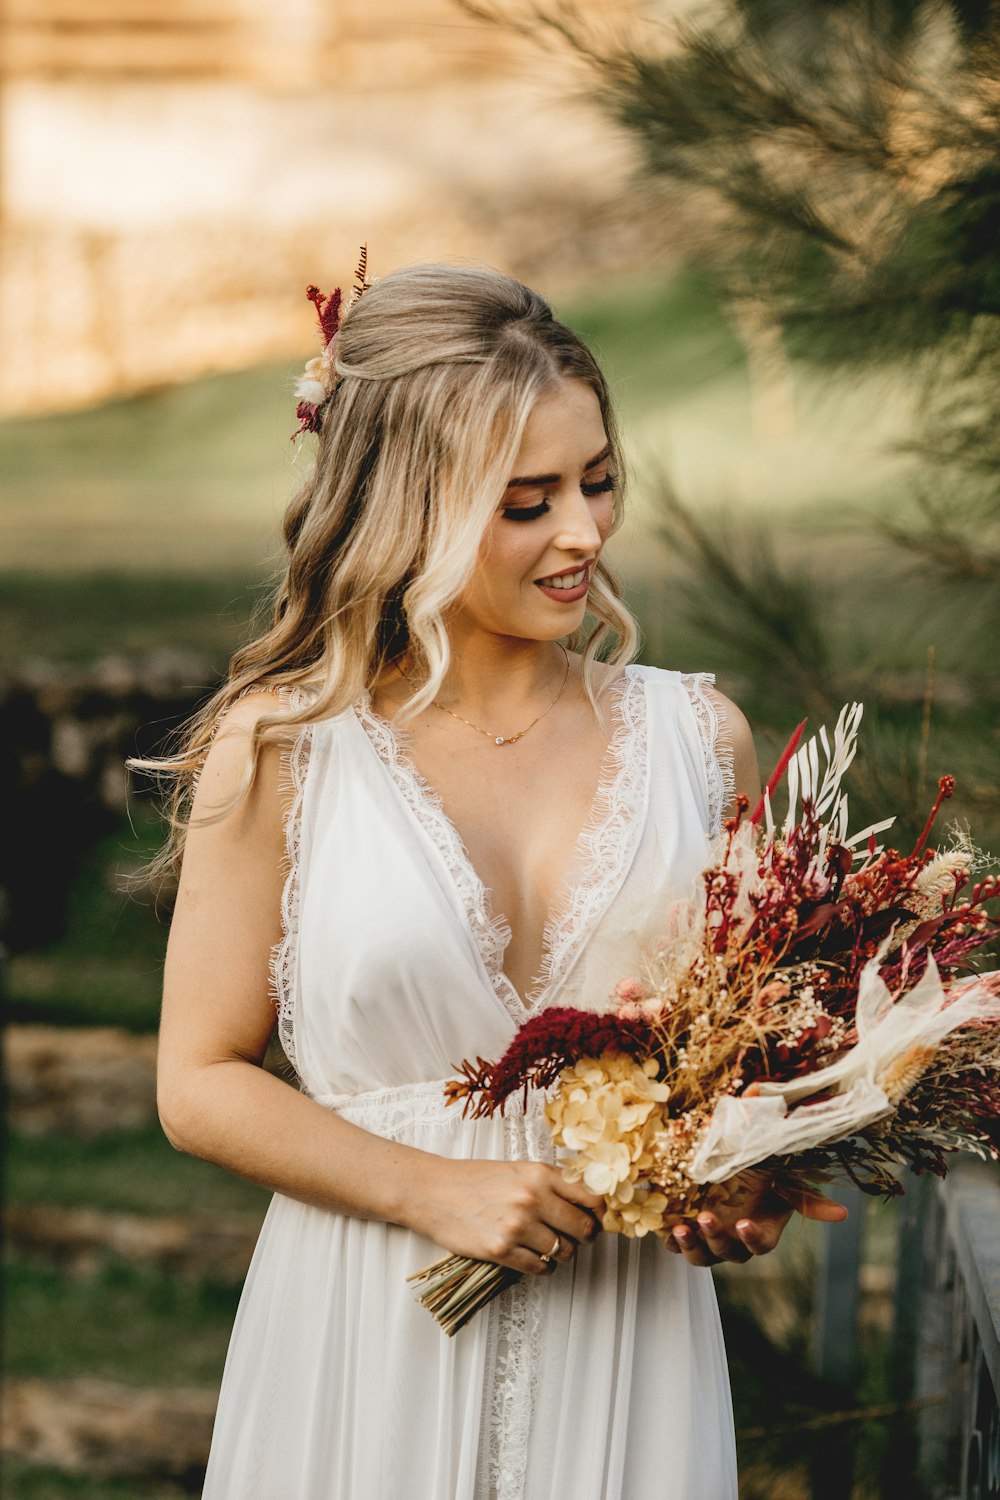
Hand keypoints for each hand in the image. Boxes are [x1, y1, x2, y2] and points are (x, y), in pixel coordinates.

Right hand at [411, 1157, 604, 1275]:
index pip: (592, 1197)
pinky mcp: (501, 1250)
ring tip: (546, 1247)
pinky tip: (531, 1258)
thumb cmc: (473, 1179)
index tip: (597, 1219)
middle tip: (574, 1238)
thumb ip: (550, 1183)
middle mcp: (532, 1198)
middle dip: (584, 1237)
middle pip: (583, 1229)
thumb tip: (587, 1202)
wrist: (432, 1191)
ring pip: (563, 1252)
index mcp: (540, 1174)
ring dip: (559, 1254)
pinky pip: (539, 1268)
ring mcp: (517, 1226)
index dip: (600, 1213)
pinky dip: (541, 1267)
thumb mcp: (517, 1169)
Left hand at [664, 1169, 848, 1267]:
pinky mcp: (686, 1228)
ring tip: (681, 1228)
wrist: (721, 1153)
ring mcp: (709, 1237)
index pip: (761, 1245)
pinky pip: (676, 1245)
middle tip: (706, 1218)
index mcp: (761, 1228)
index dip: (753, 1239)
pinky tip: (664, 1228)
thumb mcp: (781, 1172)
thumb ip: (805, 1195)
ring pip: (702, 1257)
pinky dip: (670, 1241)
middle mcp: (736, 1238)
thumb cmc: (757, 1164)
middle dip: (717, 1239)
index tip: (744, 1224)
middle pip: (728, 1253)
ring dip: (692, 1246)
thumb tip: (842, 1215)